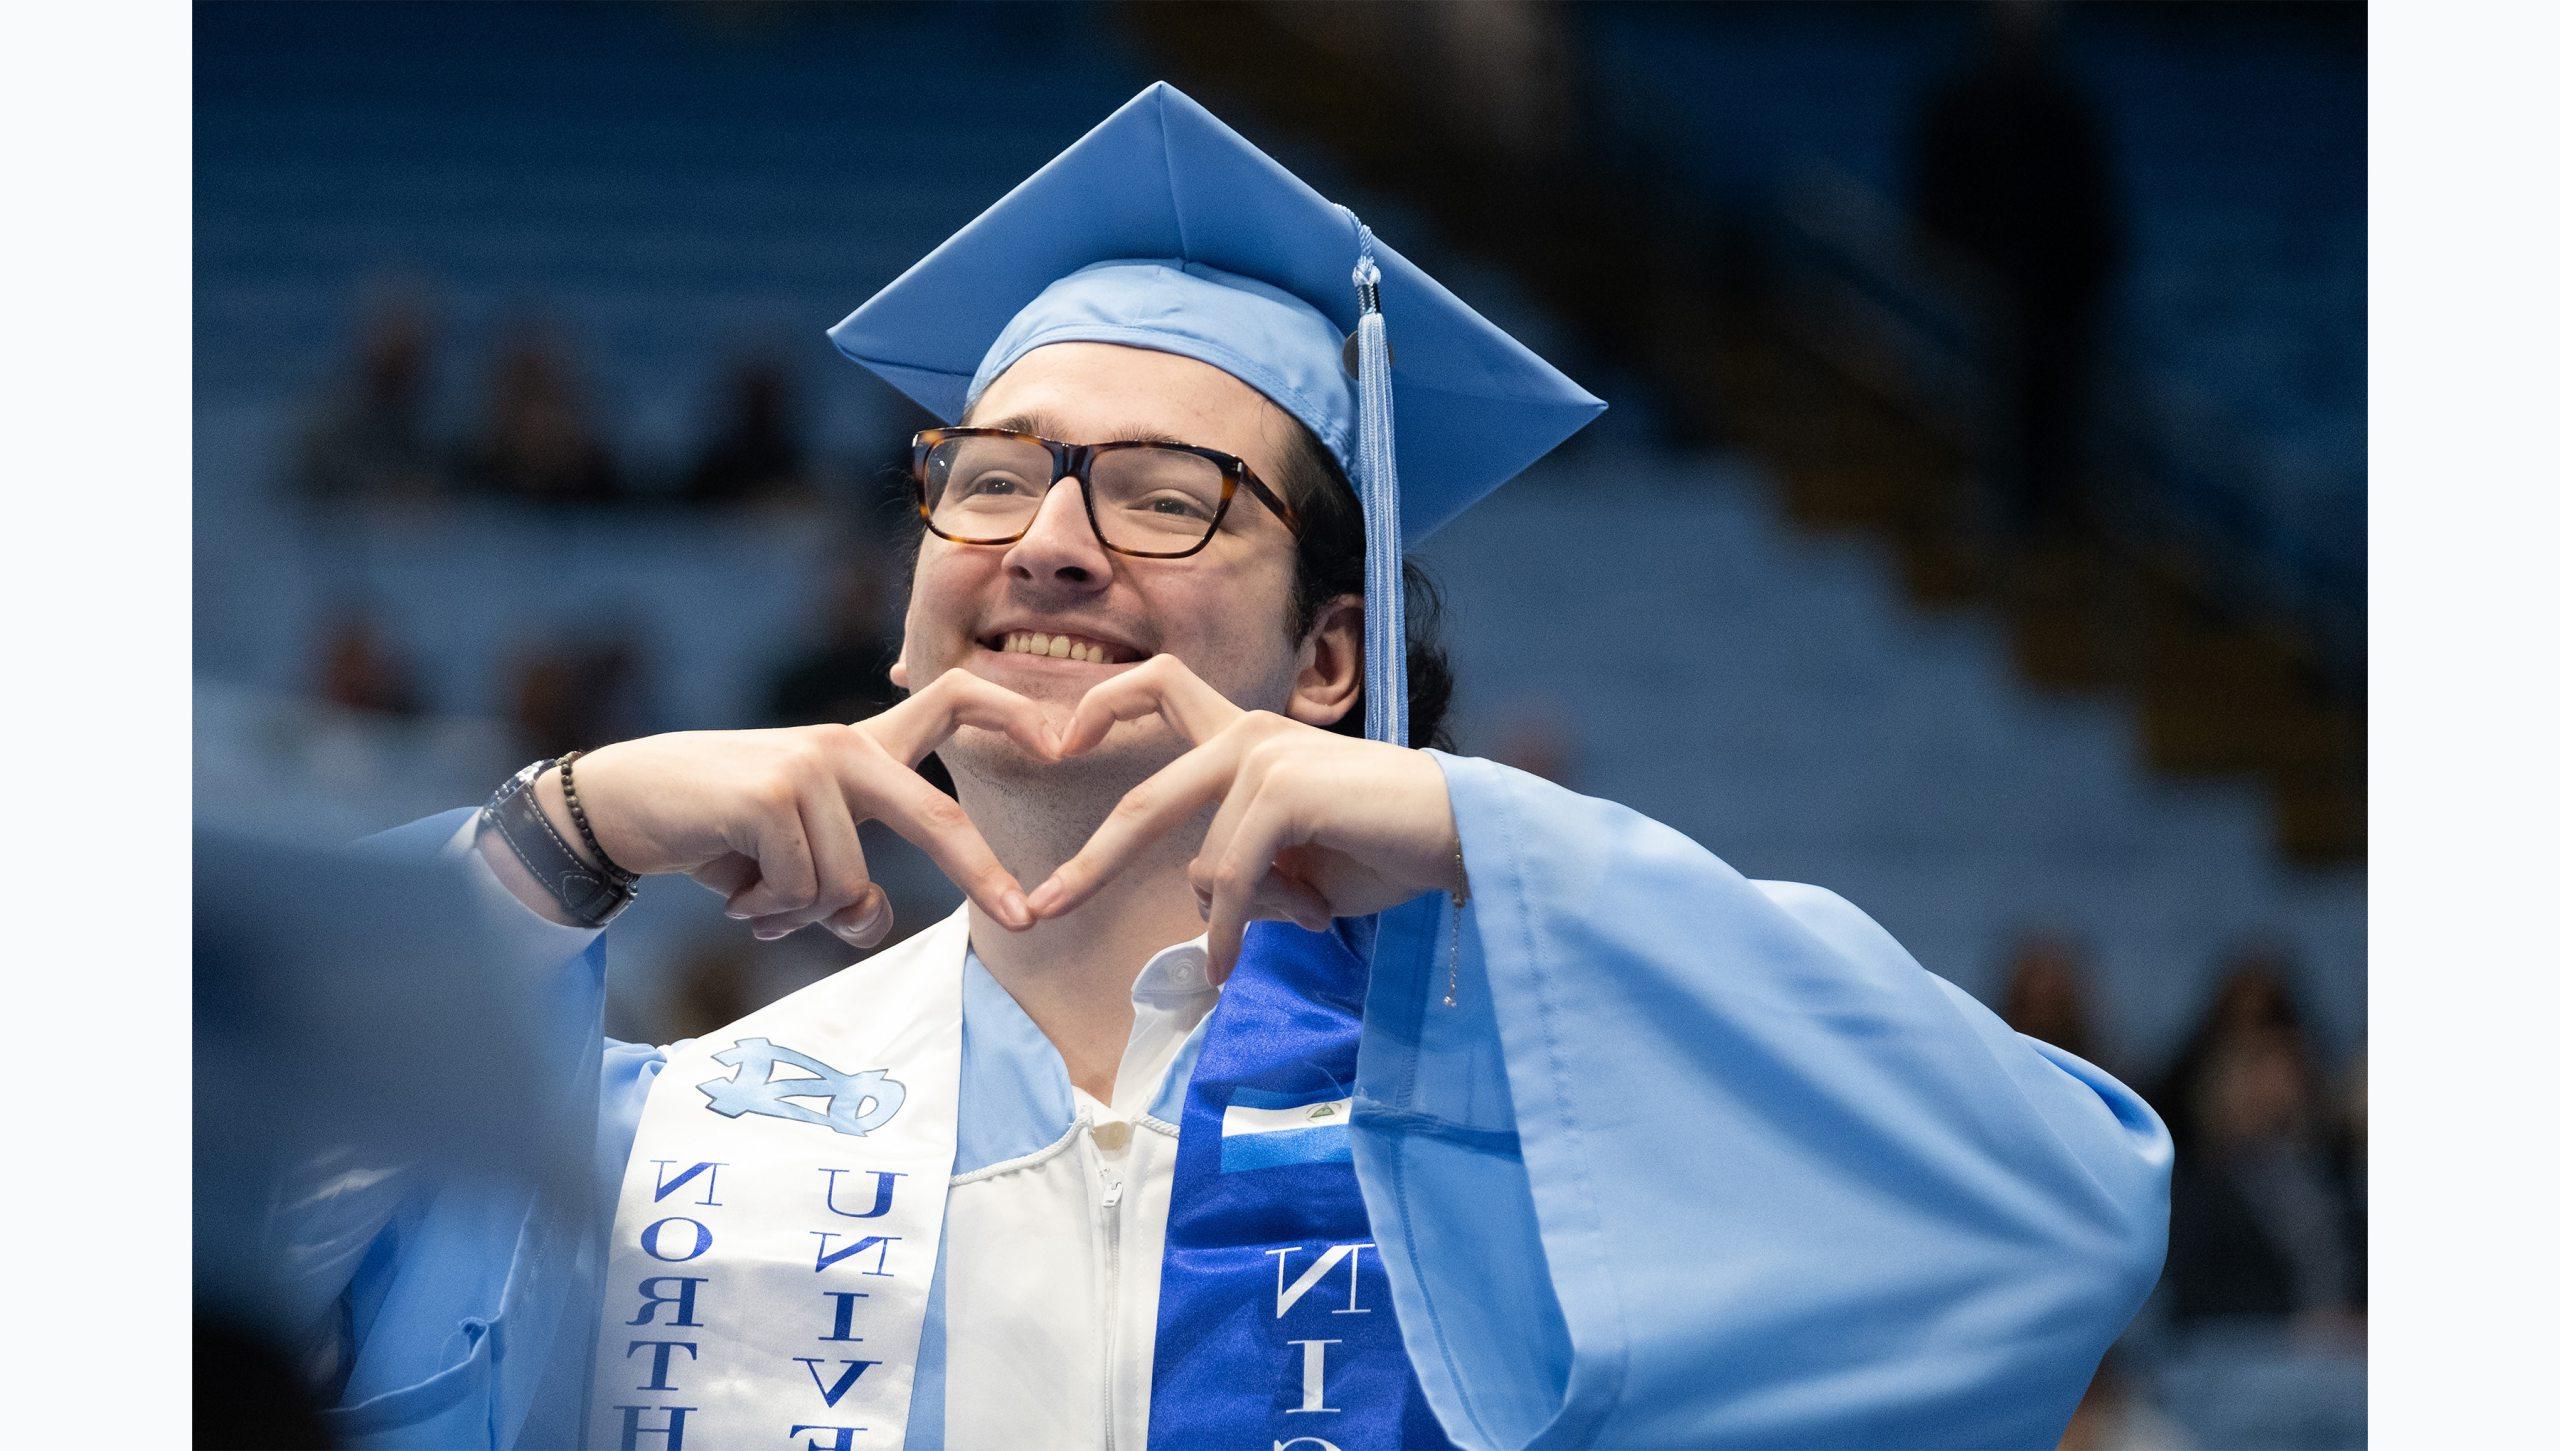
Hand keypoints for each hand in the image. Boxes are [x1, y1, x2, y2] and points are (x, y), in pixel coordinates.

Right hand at [555, 669, 1056, 945]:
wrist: (620, 807)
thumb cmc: (717, 836)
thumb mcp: (792, 867)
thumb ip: (842, 893)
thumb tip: (870, 921)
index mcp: (862, 749)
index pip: (954, 700)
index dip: (1013, 715)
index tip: (1063, 745)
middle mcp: (843, 745)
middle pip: (936, 817)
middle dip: (982, 875)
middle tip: (1025, 920)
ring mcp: (808, 765)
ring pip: (848, 885)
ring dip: (799, 915)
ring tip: (754, 896)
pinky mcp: (770, 794)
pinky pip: (801, 891)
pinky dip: (768, 912)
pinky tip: (732, 891)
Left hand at [1022, 655, 1464, 980]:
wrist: (1464, 836)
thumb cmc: (1387, 848)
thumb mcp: (1297, 863)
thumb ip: (1246, 871)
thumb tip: (1211, 913)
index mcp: (1246, 734)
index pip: (1157, 685)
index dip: (1100, 705)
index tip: (1059, 746)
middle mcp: (1248, 733)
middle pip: (1145, 801)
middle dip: (1090, 862)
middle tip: (1043, 908)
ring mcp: (1266, 756)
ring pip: (1203, 867)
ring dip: (1239, 919)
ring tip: (1294, 927)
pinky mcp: (1286, 790)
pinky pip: (1233, 879)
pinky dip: (1233, 931)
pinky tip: (1234, 964)